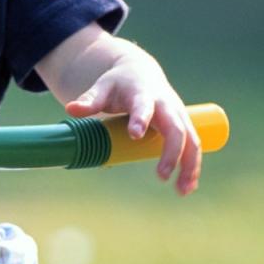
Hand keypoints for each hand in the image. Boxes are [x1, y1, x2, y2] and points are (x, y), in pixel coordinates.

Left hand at [64, 47, 201, 195]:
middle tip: (160, 176)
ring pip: (191, 140)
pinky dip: (193, 167)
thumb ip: (89, 100)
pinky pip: (194, 146)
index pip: (143, 106)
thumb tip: (70, 110)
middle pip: (175, 129)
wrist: (140, 72)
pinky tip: (187, 186)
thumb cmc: (118, 83)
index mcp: (143, 94)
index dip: (140, 119)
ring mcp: (178, 115)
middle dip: (171, 153)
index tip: (134, 135)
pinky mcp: (184, 125)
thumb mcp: (102, 88)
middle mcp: (165, 105)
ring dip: (189, 166)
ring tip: (181, 191)